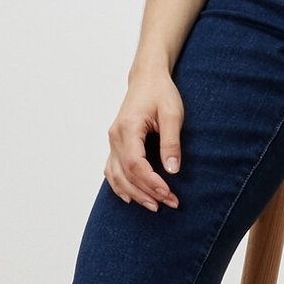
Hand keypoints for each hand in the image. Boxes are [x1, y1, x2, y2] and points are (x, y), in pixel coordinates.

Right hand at [105, 69, 183, 209]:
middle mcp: (115, 137)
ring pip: (116, 176)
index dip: (151, 182)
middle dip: (147, 192)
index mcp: (128, 128)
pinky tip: (131, 197)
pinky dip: (119, 186)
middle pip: (125, 174)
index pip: (135, 164)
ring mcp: (113, 141)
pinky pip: (111, 170)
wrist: (147, 78)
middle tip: (170, 203)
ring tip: (155, 205)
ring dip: (134, 193)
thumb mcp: (172, 114)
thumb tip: (172, 170)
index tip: (169, 193)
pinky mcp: (116, 144)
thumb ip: (171, 142)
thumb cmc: (160, 93)